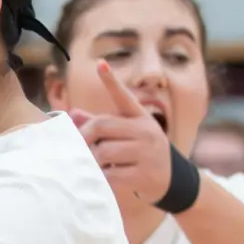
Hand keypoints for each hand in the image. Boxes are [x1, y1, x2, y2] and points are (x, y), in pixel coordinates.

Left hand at [67, 60, 174, 210]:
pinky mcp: (143, 174)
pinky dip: (99, 178)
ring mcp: (146, 153)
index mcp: (140, 118)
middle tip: (76, 148)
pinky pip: (110, 175)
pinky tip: (102, 179)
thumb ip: (100, 124)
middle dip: (83, 137)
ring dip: (91, 161)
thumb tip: (72, 114)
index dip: (111, 81)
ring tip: (94, 166)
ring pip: (103, 152)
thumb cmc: (141, 153)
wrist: (171, 179)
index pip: (124, 97)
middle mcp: (146, 131)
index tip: (100, 64)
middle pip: (101, 126)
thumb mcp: (127, 135)